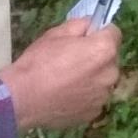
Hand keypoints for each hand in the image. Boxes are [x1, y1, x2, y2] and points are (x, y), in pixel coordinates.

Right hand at [0, 18, 121, 131]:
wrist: (22, 98)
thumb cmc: (39, 61)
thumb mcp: (56, 33)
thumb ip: (80, 25)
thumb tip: (90, 26)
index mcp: (104, 50)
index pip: (114, 32)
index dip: (99, 32)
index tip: (86, 37)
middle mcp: (111, 73)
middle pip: (110, 58)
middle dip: (97, 56)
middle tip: (73, 59)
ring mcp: (103, 96)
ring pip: (103, 80)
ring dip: (93, 77)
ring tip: (68, 80)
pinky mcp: (94, 112)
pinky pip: (94, 98)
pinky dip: (85, 96)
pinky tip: (66, 95)